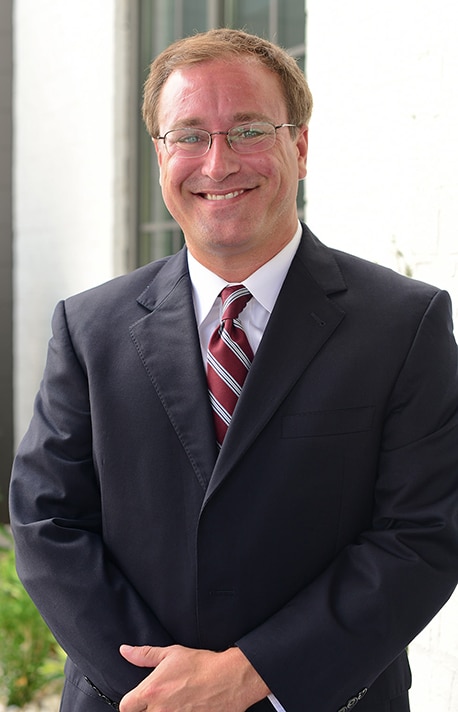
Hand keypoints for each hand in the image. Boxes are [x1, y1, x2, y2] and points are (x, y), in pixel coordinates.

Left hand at [118, 643, 269, 711]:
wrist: (229, 678)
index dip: (131, 704)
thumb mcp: (171, 654)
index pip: (125, 708)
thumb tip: (124, 651)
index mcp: (151, 692)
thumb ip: (144, 655)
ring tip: (173, 707)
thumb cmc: (200, 664)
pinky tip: (185, 710)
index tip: (138, 701)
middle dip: (146, 710)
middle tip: (160, 702)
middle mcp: (159, 711)